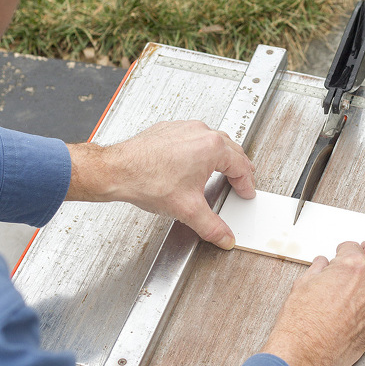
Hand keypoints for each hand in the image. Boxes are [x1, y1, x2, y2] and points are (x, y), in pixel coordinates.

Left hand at [66, 120, 255, 248]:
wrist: (117, 171)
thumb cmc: (147, 181)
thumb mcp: (188, 210)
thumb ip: (212, 226)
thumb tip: (225, 237)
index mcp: (211, 147)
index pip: (240, 165)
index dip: (246, 182)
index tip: (246, 191)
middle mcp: (199, 132)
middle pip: (230, 148)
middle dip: (238, 166)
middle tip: (242, 178)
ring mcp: (183, 128)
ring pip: (212, 139)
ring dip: (221, 154)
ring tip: (222, 168)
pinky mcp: (168, 129)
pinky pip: (192, 137)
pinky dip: (199, 149)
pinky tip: (193, 162)